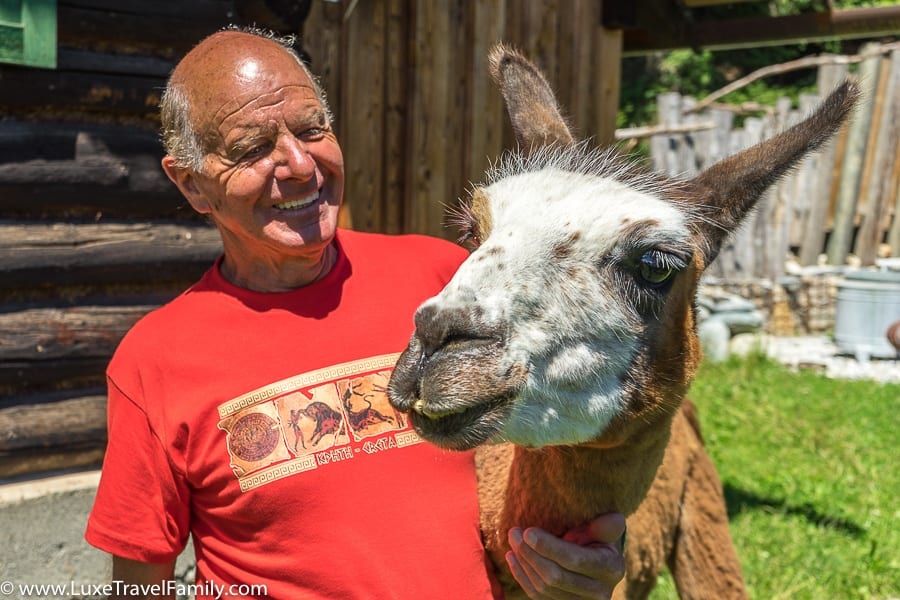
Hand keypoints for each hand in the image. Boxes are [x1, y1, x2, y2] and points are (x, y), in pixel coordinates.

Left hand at [506, 513, 626, 598]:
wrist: (598, 562)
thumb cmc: (598, 538)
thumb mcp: (604, 530)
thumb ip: (605, 526)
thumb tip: (616, 520)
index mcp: (611, 568)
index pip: (574, 560)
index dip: (548, 547)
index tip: (528, 531)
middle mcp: (600, 592)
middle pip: (555, 576)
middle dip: (529, 553)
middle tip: (514, 532)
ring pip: (544, 588)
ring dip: (523, 563)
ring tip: (512, 541)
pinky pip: (538, 596)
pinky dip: (522, 576)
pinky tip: (513, 558)